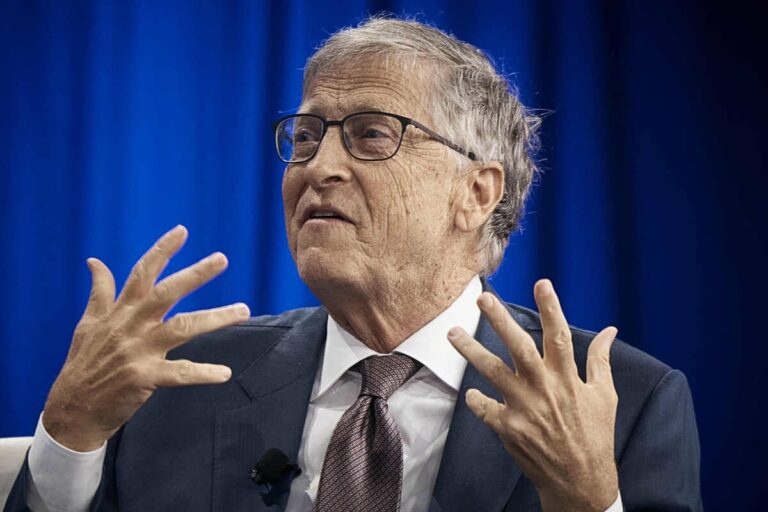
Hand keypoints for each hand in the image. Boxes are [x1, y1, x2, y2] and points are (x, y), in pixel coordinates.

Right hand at [43, 225, 249, 451]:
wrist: (71, 409)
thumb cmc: (84, 364)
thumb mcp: (88, 324)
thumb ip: (100, 292)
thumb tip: (94, 262)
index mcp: (120, 312)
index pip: (142, 273)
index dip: (161, 250)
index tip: (182, 230)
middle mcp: (131, 326)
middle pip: (166, 293)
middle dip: (195, 274)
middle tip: (222, 258)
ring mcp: (138, 351)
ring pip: (183, 327)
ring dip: (216, 318)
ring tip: (243, 310)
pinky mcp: (144, 377)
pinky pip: (180, 373)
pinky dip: (203, 373)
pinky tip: (225, 373)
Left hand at [447, 280, 618, 511]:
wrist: (580, 481)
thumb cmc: (594, 436)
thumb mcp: (605, 396)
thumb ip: (601, 361)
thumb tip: (610, 331)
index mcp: (568, 377)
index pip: (560, 335)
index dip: (551, 307)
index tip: (541, 283)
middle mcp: (544, 388)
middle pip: (519, 346)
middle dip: (500, 320)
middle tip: (482, 299)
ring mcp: (524, 408)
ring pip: (492, 371)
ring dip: (470, 350)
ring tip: (452, 332)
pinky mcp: (509, 428)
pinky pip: (484, 408)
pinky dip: (475, 399)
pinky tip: (469, 392)